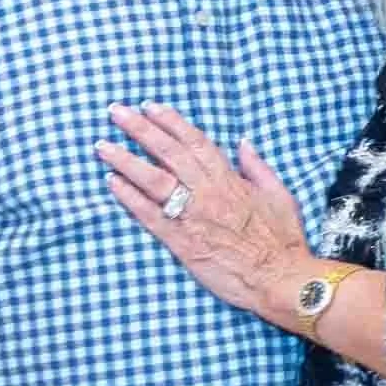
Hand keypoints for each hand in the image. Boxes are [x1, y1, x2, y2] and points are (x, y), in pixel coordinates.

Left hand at [97, 104, 310, 323]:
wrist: (279, 278)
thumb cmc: (282, 240)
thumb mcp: (279, 195)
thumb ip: (257, 167)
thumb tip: (242, 143)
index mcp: (229, 179)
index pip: (194, 141)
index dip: (170, 121)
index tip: (149, 107)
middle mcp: (207, 192)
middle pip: (168, 152)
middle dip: (140, 129)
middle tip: (116, 112)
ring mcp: (192, 216)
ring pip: (153, 180)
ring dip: (126, 160)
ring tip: (103, 146)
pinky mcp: (182, 243)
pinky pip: (151, 216)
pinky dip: (130, 198)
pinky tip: (112, 183)